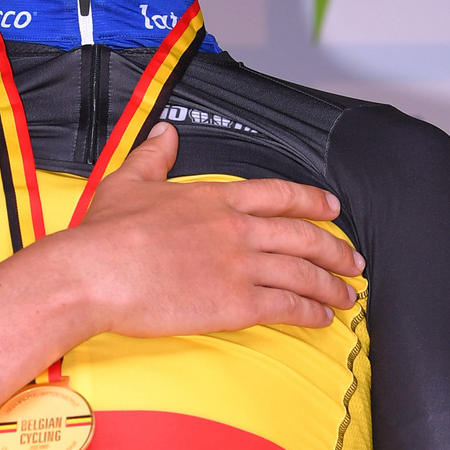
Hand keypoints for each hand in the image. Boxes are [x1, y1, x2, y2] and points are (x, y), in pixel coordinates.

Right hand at [54, 121, 363, 338]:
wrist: (96, 272)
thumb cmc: (106, 232)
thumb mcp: (130, 181)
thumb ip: (155, 155)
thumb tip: (165, 132)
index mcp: (216, 197)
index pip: (279, 194)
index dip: (312, 201)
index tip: (332, 208)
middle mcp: (237, 229)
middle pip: (304, 236)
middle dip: (335, 250)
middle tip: (353, 261)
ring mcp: (241, 266)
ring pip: (303, 273)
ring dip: (331, 286)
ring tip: (347, 296)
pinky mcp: (236, 304)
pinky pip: (287, 307)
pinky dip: (311, 312)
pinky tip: (322, 317)